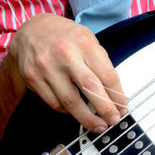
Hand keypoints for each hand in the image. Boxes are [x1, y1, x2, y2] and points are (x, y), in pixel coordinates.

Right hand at [8, 13, 126, 132]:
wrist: (32, 29)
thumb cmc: (64, 36)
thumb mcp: (87, 39)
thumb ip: (100, 62)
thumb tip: (114, 92)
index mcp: (84, 43)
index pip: (106, 74)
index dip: (117, 95)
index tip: (122, 107)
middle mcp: (65, 54)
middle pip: (89, 87)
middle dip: (104, 109)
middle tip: (113, 120)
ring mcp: (47, 67)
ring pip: (69, 101)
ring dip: (86, 118)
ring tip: (97, 125)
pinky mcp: (33, 78)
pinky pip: (54, 103)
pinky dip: (67, 111)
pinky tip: (75, 112)